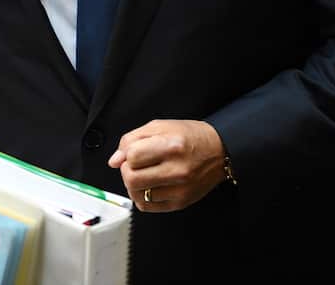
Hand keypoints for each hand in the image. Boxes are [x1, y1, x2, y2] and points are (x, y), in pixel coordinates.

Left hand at [107, 119, 226, 212]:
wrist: (220, 151)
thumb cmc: (191, 136)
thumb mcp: (161, 126)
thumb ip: (133, 139)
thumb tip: (114, 160)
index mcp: (171, 146)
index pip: (132, 156)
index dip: (126, 154)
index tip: (133, 153)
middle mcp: (177, 169)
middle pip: (131, 178)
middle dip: (126, 171)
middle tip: (135, 165)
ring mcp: (179, 189)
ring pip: (137, 195)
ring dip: (133, 185)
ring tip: (143, 175)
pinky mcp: (181, 203)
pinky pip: (148, 207)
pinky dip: (142, 197)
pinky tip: (149, 186)